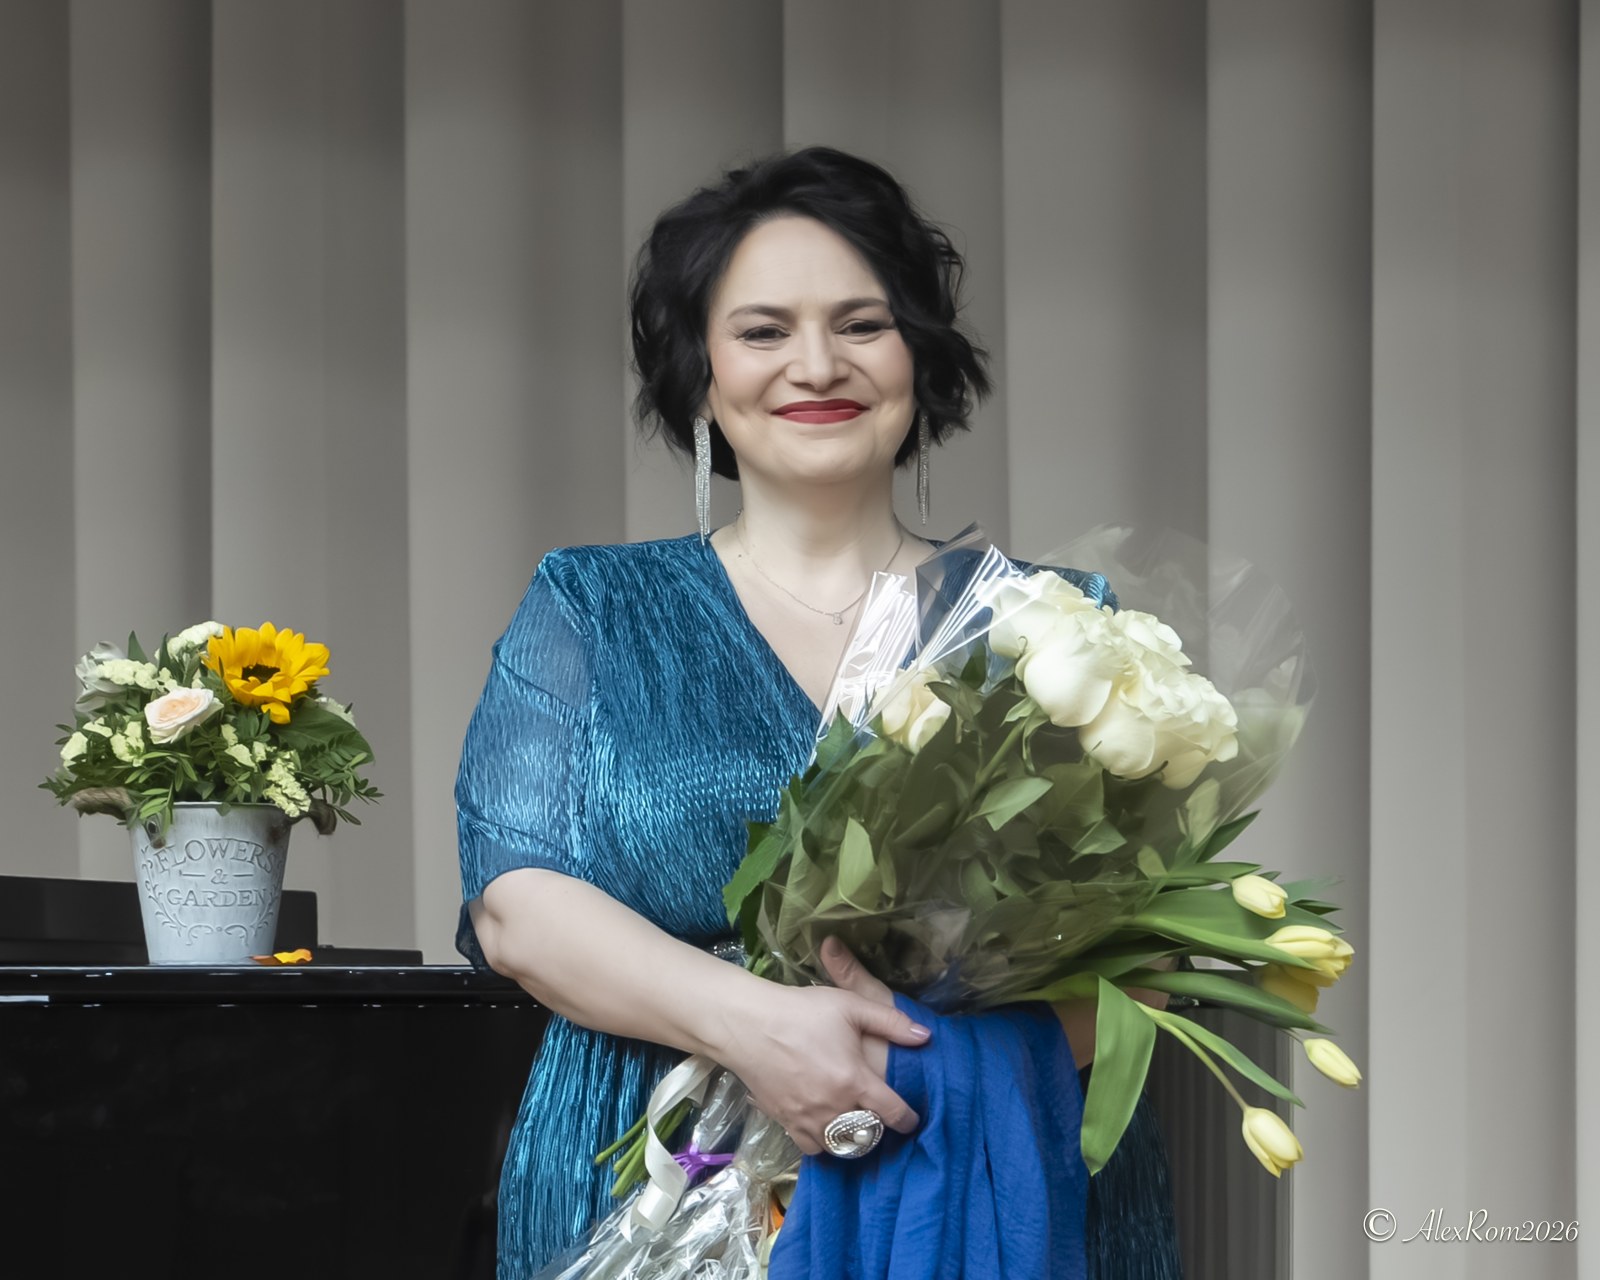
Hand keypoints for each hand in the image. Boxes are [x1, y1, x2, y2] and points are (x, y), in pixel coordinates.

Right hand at [711, 938, 928, 1154]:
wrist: (747, 1024)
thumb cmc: (801, 1010)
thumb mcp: (850, 1006)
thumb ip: (891, 1022)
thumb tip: (926, 1037)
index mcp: (855, 1080)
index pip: (893, 1113)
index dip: (908, 1119)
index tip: (912, 1120)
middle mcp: (834, 1107)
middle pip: (868, 1134)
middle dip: (879, 1129)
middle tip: (880, 1117)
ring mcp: (808, 1119)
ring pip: (841, 1147)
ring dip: (852, 1139)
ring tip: (854, 1124)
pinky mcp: (786, 1122)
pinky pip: (813, 1148)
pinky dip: (824, 1143)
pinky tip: (824, 1126)